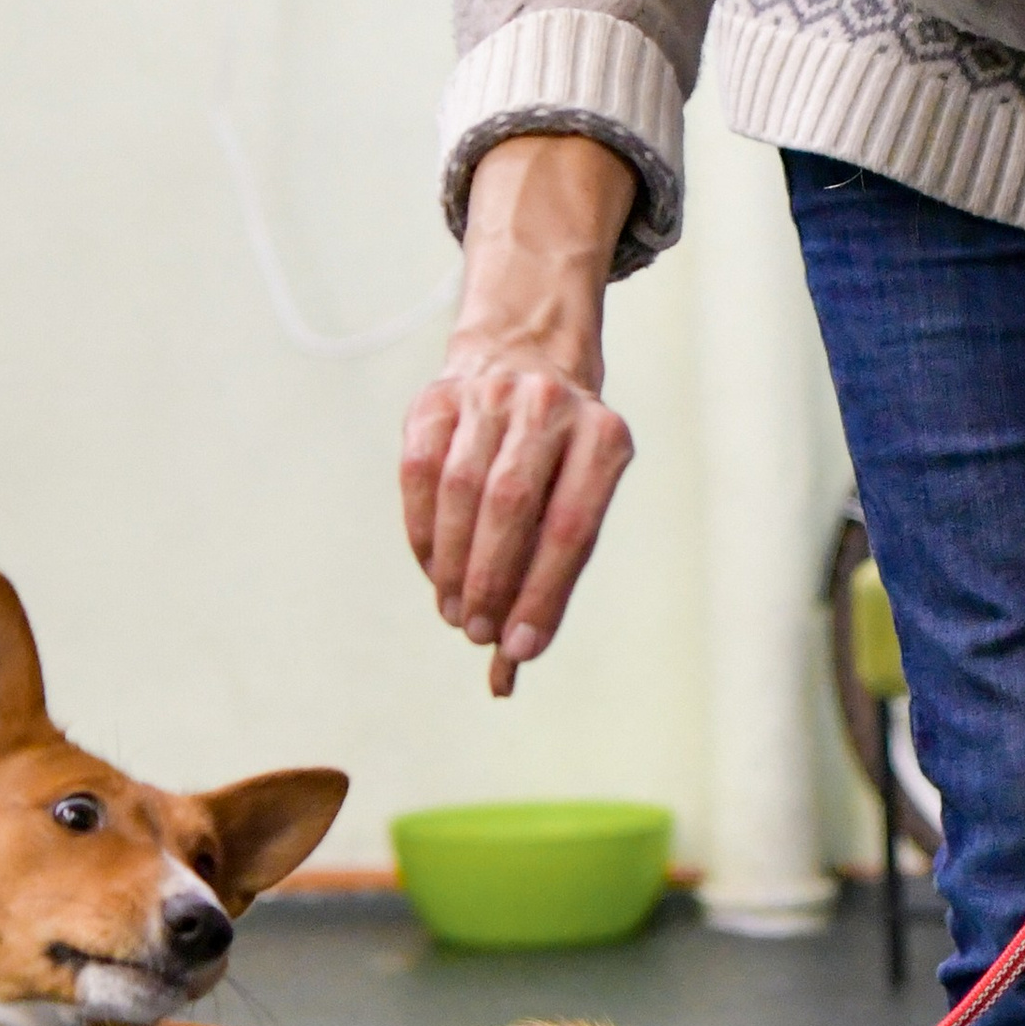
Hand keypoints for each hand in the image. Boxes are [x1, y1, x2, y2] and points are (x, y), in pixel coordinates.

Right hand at [400, 137, 638, 695]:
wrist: (525, 355)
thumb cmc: (560, 458)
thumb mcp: (581, 496)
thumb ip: (552, 573)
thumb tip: (508, 670)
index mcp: (604, 437)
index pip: (572, 528)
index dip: (543, 594)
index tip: (520, 649)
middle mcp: (550, 407)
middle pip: (512, 506)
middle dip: (491, 580)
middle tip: (478, 632)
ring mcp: (490, 395)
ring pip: (460, 489)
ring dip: (452, 563)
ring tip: (455, 613)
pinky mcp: (437, 397)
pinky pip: (420, 472)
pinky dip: (421, 530)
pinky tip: (432, 569)